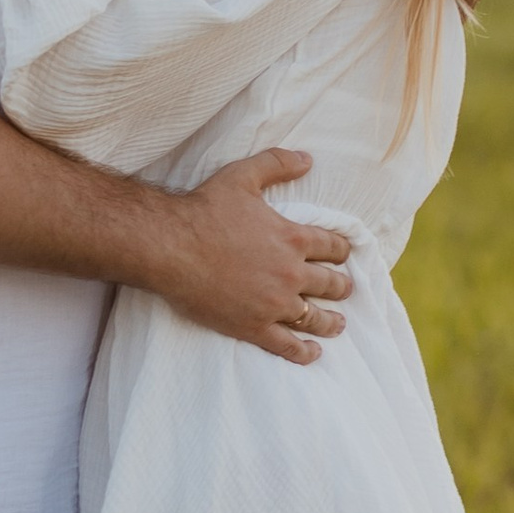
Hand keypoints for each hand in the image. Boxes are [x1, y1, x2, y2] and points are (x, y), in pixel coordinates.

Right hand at [145, 147, 351, 361]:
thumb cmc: (203, 209)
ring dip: (331, 322)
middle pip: (330, 284)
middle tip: (344, 289)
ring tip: (338, 324)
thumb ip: (277, 163)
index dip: (342, 251)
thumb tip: (308, 159)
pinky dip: (304, 351)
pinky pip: (288, 345)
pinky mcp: (253, 326)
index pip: (333, 247)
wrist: (169, 246)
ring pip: (316, 318)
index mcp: (293, 238)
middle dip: (340, 286)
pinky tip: (313, 353)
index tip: (344, 256)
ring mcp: (274, 304)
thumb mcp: (242, 176)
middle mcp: (290, 274)